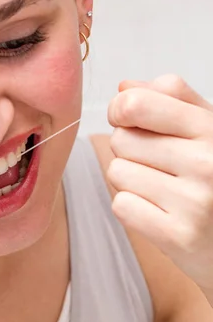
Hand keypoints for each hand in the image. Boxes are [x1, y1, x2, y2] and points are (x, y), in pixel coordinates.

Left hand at [107, 74, 212, 292]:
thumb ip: (173, 101)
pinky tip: (162, 213)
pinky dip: (134, 209)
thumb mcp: (211, 130)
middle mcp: (207, 162)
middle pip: (121, 140)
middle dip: (132, 151)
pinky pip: (122, 205)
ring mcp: (194, 201)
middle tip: (161, 166)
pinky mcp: (178, 236)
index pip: (136, 104)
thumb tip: (125, 86)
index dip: (121, 110)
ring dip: (132, 181)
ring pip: (117, 172)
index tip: (128, 119)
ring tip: (164, 190)